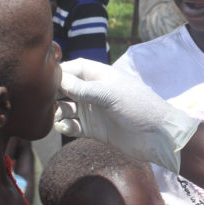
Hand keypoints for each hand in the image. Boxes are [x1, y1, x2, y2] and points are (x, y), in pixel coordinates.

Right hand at [56, 59, 200, 172]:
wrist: (158, 136)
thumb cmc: (139, 106)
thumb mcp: (110, 94)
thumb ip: (83, 88)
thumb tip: (58, 80)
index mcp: (100, 76)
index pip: (73, 68)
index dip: (58, 73)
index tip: (44, 81)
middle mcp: (94, 92)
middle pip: (65, 89)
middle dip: (54, 95)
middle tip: (48, 102)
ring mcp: (93, 111)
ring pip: (66, 109)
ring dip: (58, 112)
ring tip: (60, 117)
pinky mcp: (93, 130)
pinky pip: (72, 126)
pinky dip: (66, 127)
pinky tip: (67, 128)